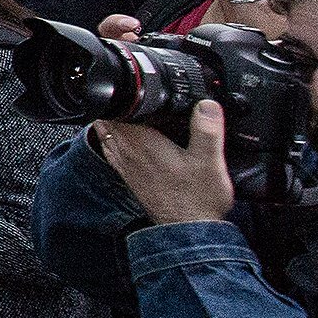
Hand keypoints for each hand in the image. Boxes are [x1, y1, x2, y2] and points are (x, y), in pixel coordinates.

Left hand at [97, 101, 236, 225]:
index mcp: (143, 142)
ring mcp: (125, 165)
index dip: (123, 95)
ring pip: (108, 134)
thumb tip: (206, 103)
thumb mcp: (210, 161)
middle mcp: (128, 152)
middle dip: (118, 105)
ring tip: (129, 109)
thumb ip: (207, 130)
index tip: (134, 87)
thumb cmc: (198, 199)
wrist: (189, 230)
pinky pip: (112, 149)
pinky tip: (127, 136)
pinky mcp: (129, 175)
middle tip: (134, 95)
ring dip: (114, 120)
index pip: (118, 110)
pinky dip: (115, 138)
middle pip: (109, 119)